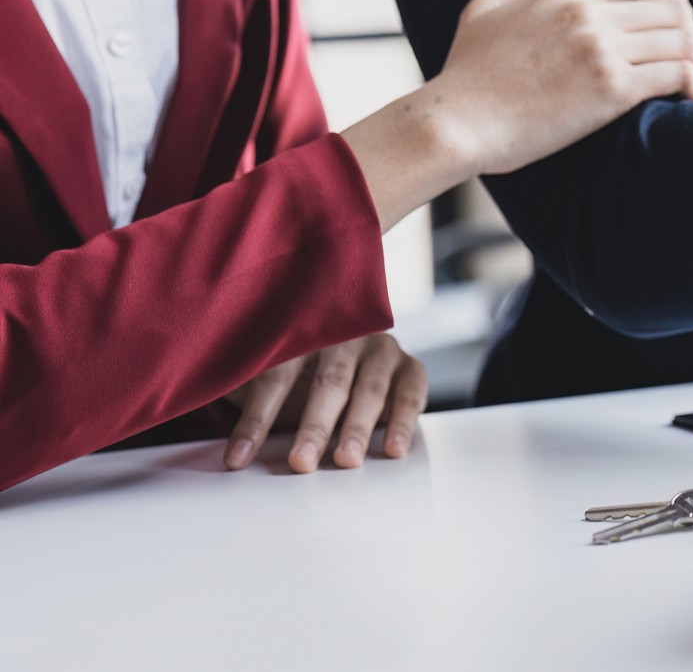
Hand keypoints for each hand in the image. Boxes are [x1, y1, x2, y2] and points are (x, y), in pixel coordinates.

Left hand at [222, 333, 427, 472]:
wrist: (343, 341)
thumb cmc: (292, 371)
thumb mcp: (260, 369)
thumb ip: (236, 384)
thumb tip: (179, 402)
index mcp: (298, 333)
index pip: (274, 377)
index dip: (255, 421)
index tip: (237, 460)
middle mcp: (343, 336)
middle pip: (327, 383)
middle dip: (314, 426)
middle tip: (301, 462)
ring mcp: (380, 349)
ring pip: (369, 389)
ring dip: (358, 427)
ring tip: (346, 460)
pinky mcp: (410, 366)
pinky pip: (411, 391)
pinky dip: (404, 421)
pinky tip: (393, 450)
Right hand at [428, 0, 692, 176]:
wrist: (456, 122)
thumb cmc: (468, 73)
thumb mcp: (488, 5)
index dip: (674, 1)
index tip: (684, 32)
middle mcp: (589, 12)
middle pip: (673, 8)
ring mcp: (601, 48)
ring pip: (682, 40)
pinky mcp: (610, 88)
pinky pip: (677, 75)